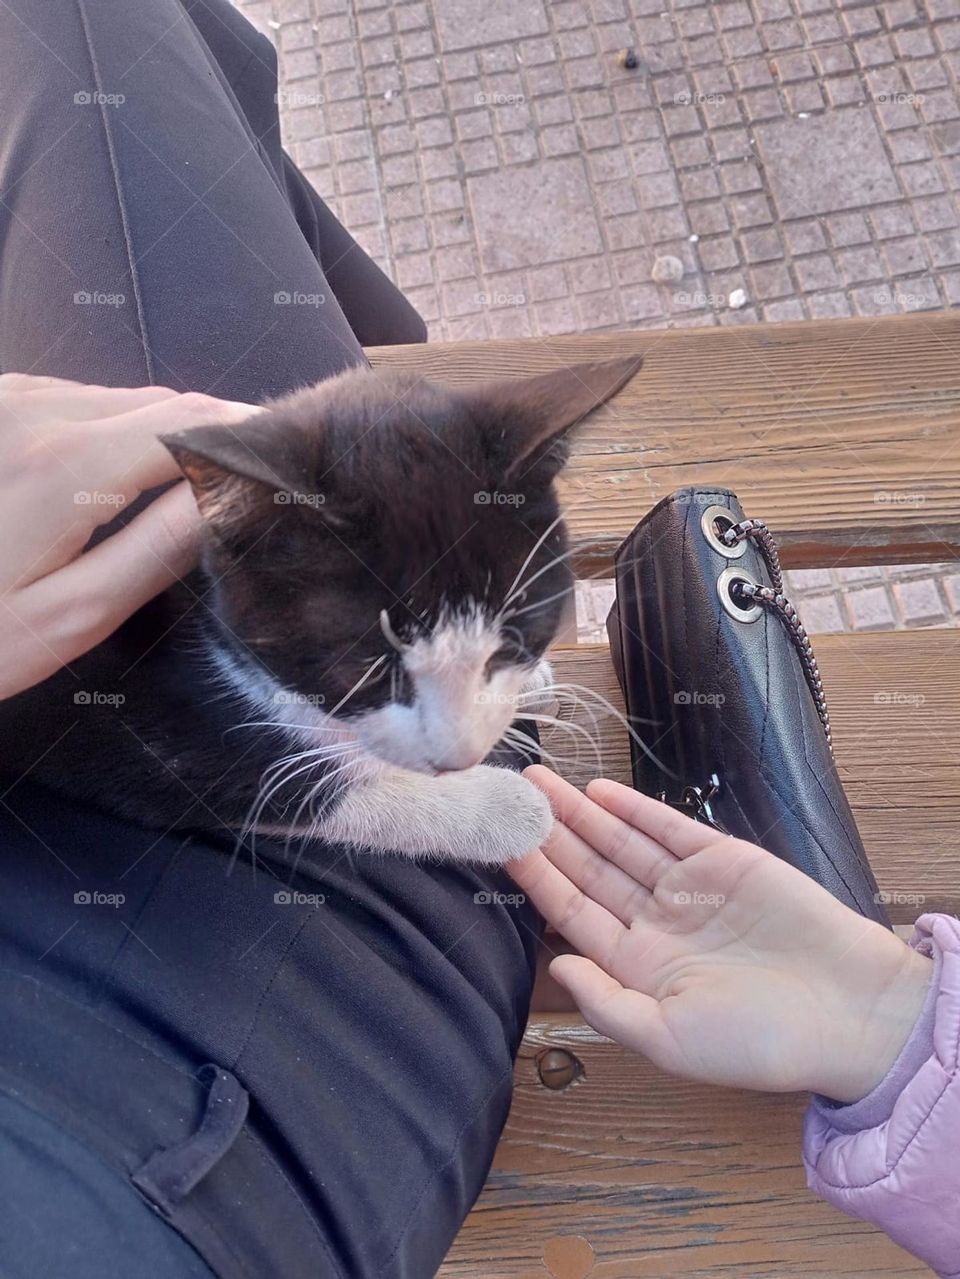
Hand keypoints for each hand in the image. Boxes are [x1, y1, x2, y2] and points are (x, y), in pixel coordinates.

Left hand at [0, 373, 257, 699]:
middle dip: (219, 432)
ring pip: (126, 398)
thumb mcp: (69, 616)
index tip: (295, 463)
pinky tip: (131, 470)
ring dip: (171, 431)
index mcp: (65, 463)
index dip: (252, 439)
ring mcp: (10, 397)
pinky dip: (124, 427)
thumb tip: (228, 495)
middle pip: (165, 403)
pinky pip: (84, 400)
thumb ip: (156, 550)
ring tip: (205, 478)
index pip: (194, 425)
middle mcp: (37, 408)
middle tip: (263, 476)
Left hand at [509, 766, 931, 1102]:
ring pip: (620, 842)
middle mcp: (656, 922)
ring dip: (580, 813)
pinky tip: (598, 792)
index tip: (502, 843)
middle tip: (511, 796)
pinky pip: (669, 829)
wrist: (848, 1010)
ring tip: (541, 783)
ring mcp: (689, 888)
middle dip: (549, 833)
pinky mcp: (724, 861)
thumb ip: (606, 1003)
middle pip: (589, 868)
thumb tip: (554, 964)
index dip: (536, 877)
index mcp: (638, 965)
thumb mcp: (670, 1039)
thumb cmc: (759, 1039)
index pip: (571, 911)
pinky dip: (634, 809)